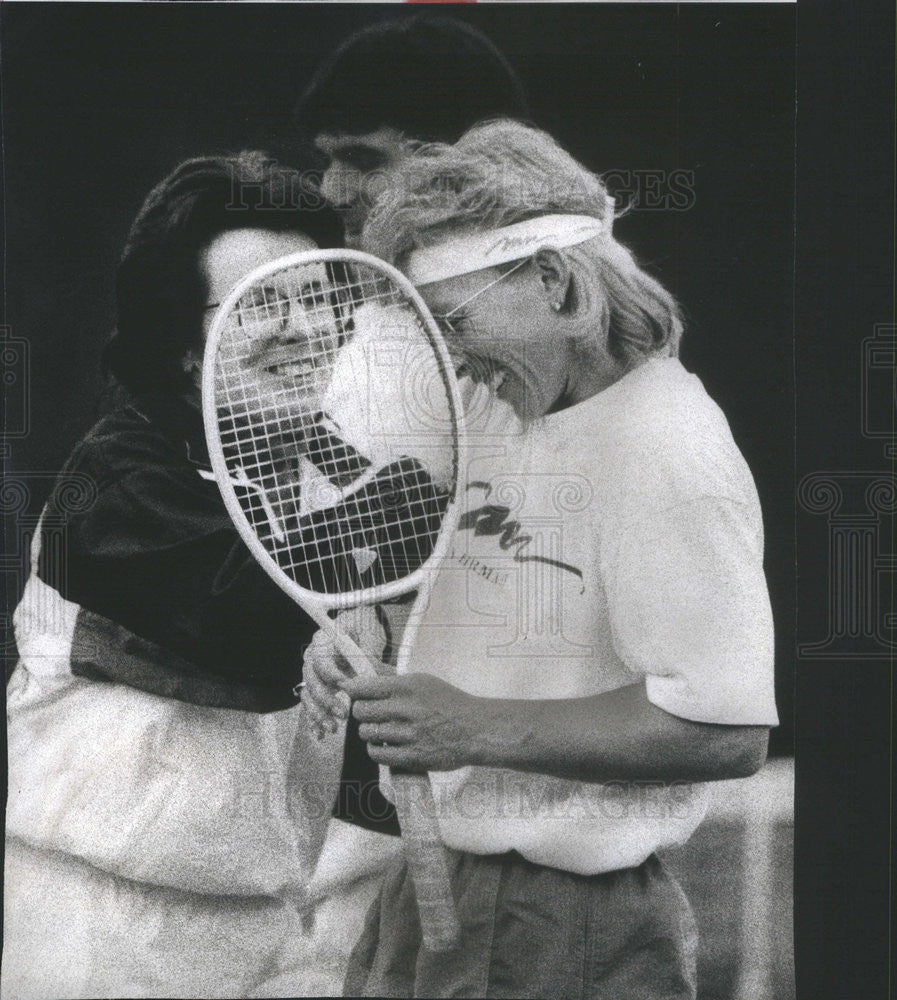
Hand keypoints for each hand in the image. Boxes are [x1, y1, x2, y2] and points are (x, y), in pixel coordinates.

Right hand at [301, 607, 385, 736]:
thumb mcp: (369, 640)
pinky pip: (308, 706)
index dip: (330, 672)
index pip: (320, 657)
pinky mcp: (313, 689)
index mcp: (323, 640)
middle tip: (343, 713)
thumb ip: (369, 657)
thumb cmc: (364, 635)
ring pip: (307, 695)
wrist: (358, 638)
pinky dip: (313, 721)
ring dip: (318, 714)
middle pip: (312, 679)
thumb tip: (373, 678)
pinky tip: (320, 734)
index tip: (344, 685)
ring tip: (333, 728)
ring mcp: (310, 674)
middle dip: (326, 699)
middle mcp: (312, 657)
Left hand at [341, 672, 486, 771]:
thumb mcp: (423, 681)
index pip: (363, 687)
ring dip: (370, 733)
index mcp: (407, 687)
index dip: (352, 691)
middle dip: (361, 713)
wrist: (475, 729)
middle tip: (371, 714)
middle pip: (360, 711)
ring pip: (366, 733)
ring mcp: (408, 734)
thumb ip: (392, 679)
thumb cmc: (449, 703)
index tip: (351, 694)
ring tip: (381, 731)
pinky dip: (377, 750)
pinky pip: (377, 754)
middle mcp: (406, 709)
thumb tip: (364, 671)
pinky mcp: (412, 757)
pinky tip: (385, 745)